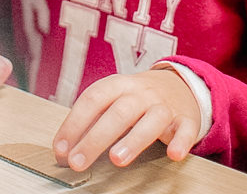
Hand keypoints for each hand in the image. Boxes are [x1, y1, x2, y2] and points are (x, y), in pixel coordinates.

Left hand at [52, 67, 200, 170]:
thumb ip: (91, 121)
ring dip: (133, 140)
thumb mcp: (113, 99)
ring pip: (150, 121)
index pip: (92, 100)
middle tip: (78, 161)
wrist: (178, 86)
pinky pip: (185, 130)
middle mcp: (140, 93)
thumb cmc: (137, 98)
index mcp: (117, 85)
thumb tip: (65, 149)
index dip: (73, 124)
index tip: (61, 148)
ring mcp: (164, 106)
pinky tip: (173, 154)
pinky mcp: (185, 120)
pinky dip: (180, 141)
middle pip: (117, 113)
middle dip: (95, 139)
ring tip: (117, 159)